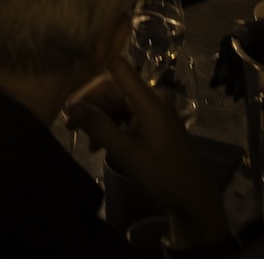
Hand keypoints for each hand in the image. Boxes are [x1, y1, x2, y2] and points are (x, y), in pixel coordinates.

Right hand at [65, 57, 229, 248]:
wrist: (195, 203)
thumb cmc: (163, 175)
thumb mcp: (126, 153)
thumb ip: (99, 126)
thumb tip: (70, 106)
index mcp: (148, 102)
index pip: (117, 66)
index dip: (94, 59)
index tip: (68, 66)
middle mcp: (151, 102)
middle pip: (112, 89)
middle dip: (90, 104)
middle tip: (69, 124)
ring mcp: (154, 115)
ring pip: (117, 105)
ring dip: (98, 119)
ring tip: (83, 139)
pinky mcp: (154, 127)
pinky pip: (126, 118)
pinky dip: (111, 128)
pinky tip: (99, 146)